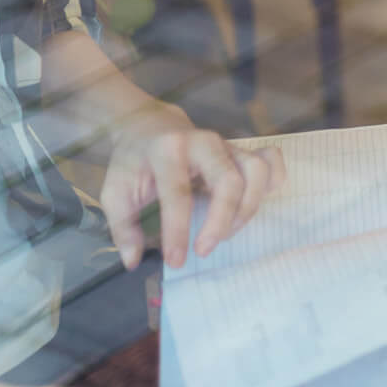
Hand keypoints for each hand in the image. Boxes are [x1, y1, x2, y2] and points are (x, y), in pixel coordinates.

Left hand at [101, 111, 285, 269]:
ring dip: (246, 209)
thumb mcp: (114, 191)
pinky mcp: (242, 150)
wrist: (150, 126)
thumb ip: (122, 226)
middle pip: (229, 181)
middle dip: (221, 221)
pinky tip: (255, 202)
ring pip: (256, 171)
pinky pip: (271, 162)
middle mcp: (204, 142)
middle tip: (204, 249)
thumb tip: (134, 260)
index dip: (178, 230)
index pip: (178, 193)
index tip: (175, 260)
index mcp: (167, 149)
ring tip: (226, 232)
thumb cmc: (133, 162)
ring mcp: (228, 144)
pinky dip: (272, 183)